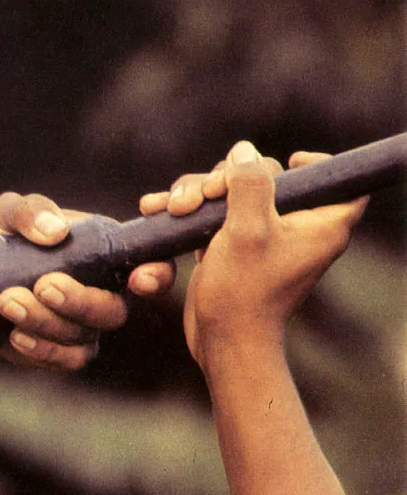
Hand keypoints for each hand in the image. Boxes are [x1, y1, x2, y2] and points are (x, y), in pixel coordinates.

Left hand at [0, 192, 175, 369]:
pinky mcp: (57, 352)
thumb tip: (55, 232)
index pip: (151, 268)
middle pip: (113, 312)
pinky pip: (60, 360)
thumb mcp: (9, 214)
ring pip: (83, 339)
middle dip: (80, 301)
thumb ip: (31, 212)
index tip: (137, 278)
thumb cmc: (1, 239)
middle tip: (43, 285)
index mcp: (105, 255)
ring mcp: (82, 328)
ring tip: (8, 301)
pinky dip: (38, 350)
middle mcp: (103, 295)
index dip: (156, 275)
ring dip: (46, 323)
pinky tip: (13, 334)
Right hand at [181, 142, 367, 366]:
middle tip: (202, 196)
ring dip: (196, 195)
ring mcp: (260, 239)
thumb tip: (244, 152)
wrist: (222, 342)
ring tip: (172, 208)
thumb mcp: (247, 231)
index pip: (336, 180)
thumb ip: (249, 185)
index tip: (289, 163)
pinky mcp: (232, 250)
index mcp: (319, 224)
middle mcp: (294, 229)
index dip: (315, 166)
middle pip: (265, 179)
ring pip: (230, 195)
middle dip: (224, 180)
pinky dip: (189, 213)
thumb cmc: (243, 294)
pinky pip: (213, 217)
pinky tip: (158, 210)